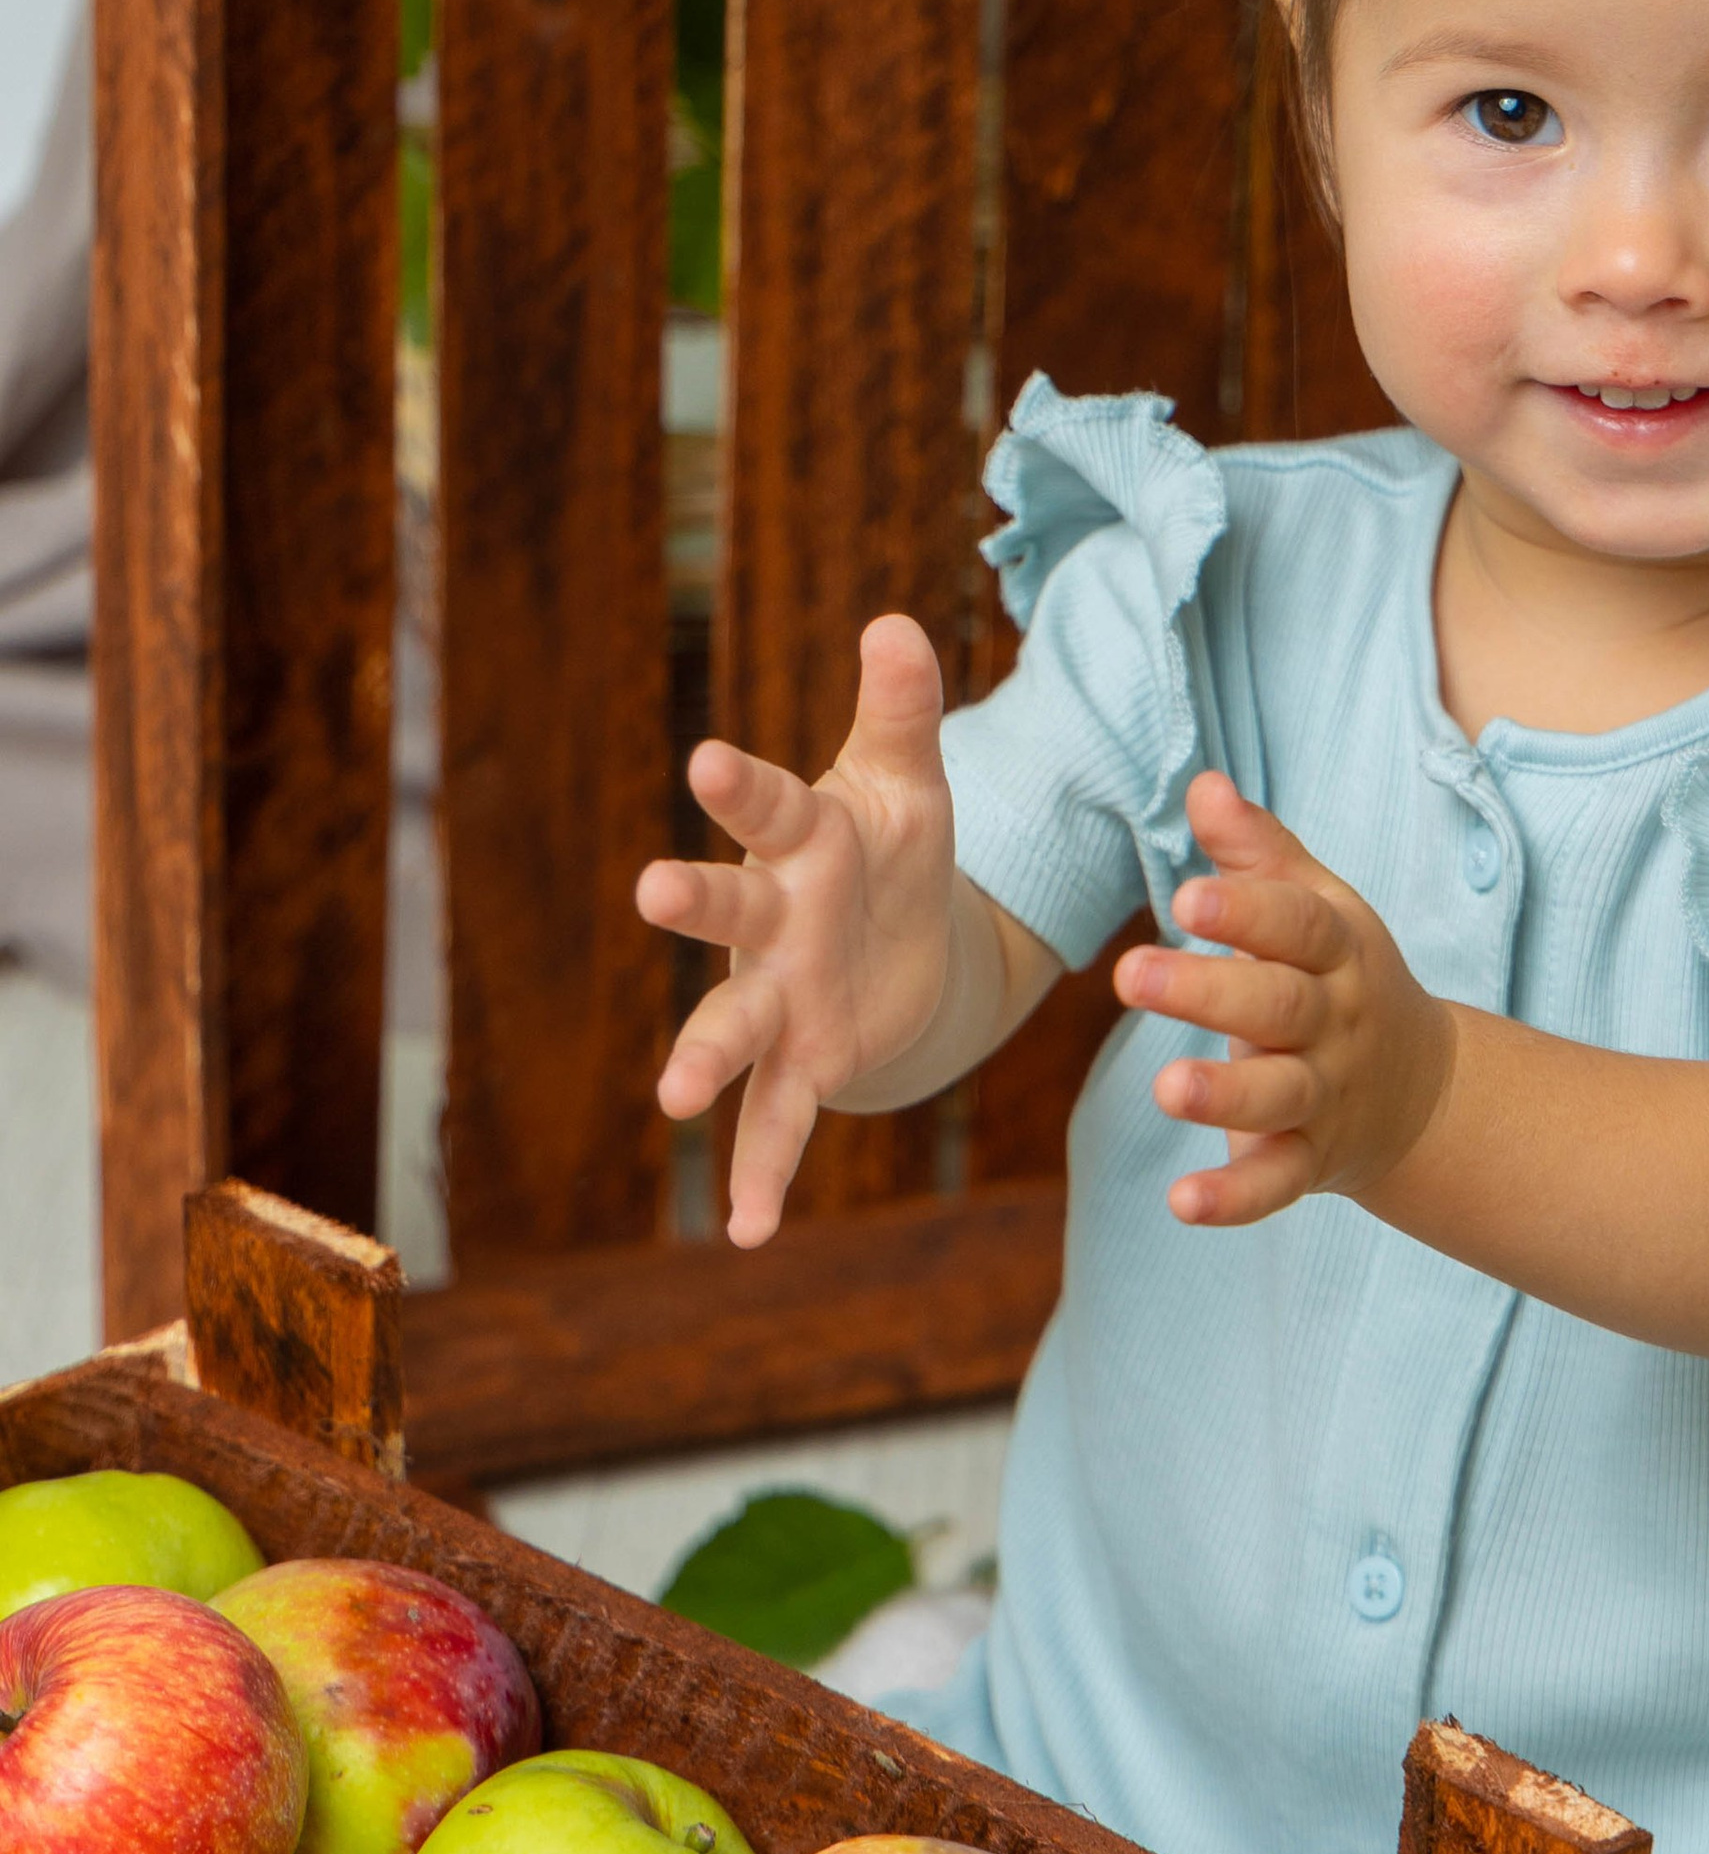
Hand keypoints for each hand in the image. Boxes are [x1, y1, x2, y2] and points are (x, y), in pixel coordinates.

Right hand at [636, 615, 953, 1247]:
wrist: (906, 945)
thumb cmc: (893, 847)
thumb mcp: (910, 780)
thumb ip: (901, 711)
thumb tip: (897, 622)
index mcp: (802, 840)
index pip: (768, 803)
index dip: (738, 785)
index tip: (705, 762)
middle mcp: (773, 920)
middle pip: (729, 907)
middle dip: (695, 900)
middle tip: (653, 892)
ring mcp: (778, 998)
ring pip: (732, 1026)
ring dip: (703, 1060)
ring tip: (673, 1099)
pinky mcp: (806, 1064)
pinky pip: (778, 1124)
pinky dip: (761, 1174)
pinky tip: (745, 1230)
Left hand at [1112, 772, 1454, 1226]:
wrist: (1420, 1090)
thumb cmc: (1337, 977)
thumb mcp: (1316, 906)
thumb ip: (1257, 852)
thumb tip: (1203, 785)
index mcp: (1336, 950)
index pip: (1297, 924)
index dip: (1246, 909)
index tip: (1185, 896)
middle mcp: (1335, 1022)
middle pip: (1279, 1005)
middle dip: (1208, 991)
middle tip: (1131, 975)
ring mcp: (1326, 1094)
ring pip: (1279, 1094)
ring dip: (1224, 1093)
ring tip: (1165, 1088)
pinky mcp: (1309, 1160)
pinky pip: (1276, 1182)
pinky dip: (1235, 1199)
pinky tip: (1182, 1204)